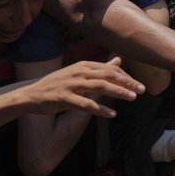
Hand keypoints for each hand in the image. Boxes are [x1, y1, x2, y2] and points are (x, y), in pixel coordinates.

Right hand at [24, 58, 144, 117]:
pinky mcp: (65, 98)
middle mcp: (80, 72)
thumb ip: (100, 68)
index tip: (138, 84)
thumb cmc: (58, 84)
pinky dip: (100, 109)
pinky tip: (112, 114)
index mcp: (84, 65)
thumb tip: (118, 61)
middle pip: (109, 75)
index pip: (110, 69)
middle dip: (127, 82)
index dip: (125, 77)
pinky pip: (86, 104)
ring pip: (100, 87)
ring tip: (133, 98)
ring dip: (118, 92)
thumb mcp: (79, 73)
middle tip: (142, 89)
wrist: (32, 94)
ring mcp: (72, 84)